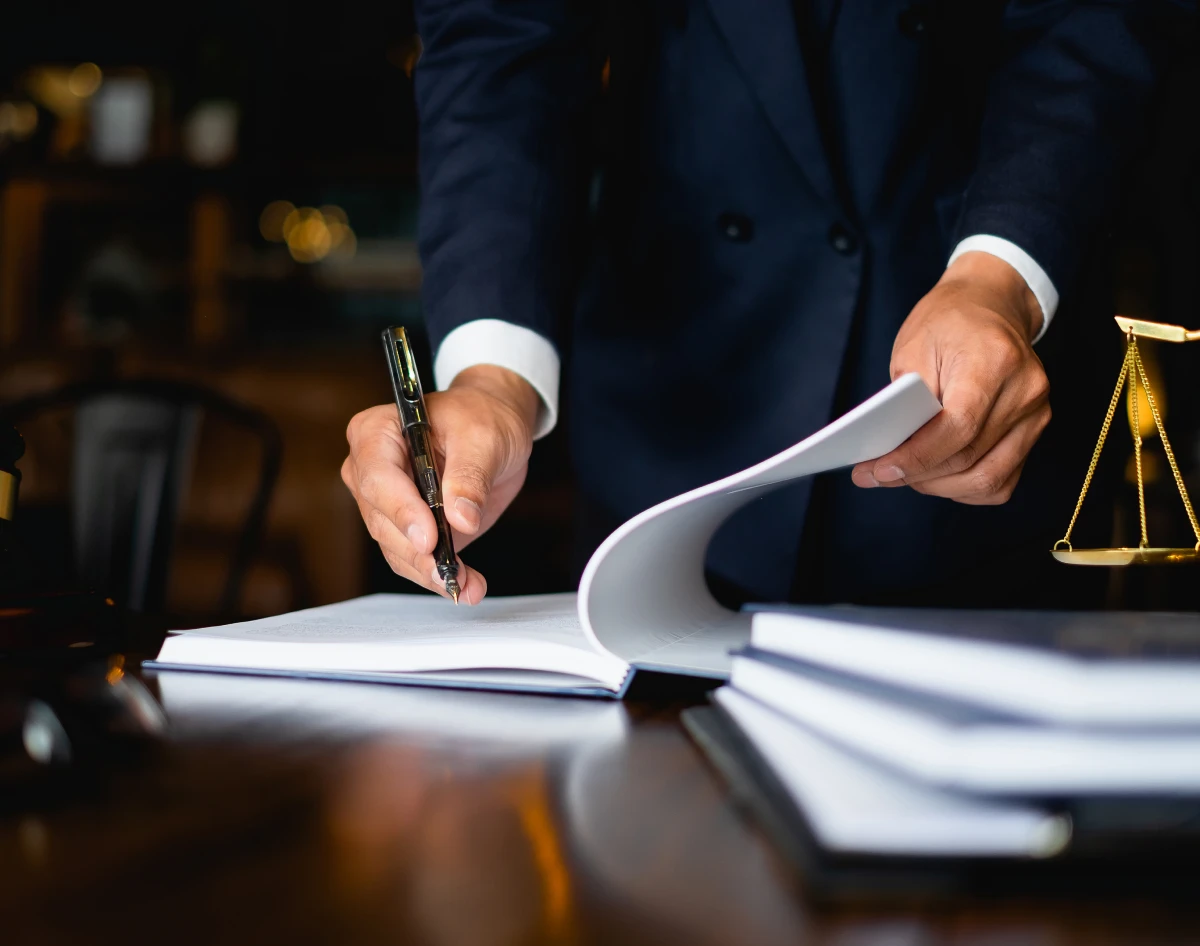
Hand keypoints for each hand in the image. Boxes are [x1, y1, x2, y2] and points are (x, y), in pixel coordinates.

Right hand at [341, 365, 539, 603]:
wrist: (495, 426)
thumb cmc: (482, 417)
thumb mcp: (484, 437)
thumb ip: (470, 476)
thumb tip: (460, 518)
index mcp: (376, 432)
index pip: (377, 477)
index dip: (401, 511)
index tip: (429, 538)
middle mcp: (369, 469)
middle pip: (381, 520)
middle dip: (416, 551)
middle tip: (450, 571)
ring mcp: (386, 502)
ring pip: (395, 547)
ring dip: (429, 571)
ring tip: (466, 584)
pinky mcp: (407, 528)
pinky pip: (413, 559)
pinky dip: (438, 575)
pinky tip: (467, 586)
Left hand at [851, 251, 1050, 504]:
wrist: (990, 305)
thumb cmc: (947, 322)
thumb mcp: (913, 348)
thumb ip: (905, 402)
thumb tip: (890, 453)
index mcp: (994, 361)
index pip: (958, 427)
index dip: (917, 458)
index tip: (879, 470)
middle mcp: (1024, 390)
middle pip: (970, 458)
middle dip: (918, 476)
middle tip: (879, 475)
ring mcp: (1036, 413)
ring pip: (989, 478)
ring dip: (940, 487)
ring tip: (907, 477)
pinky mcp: (1034, 429)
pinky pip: (1002, 479)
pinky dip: (966, 487)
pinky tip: (939, 477)